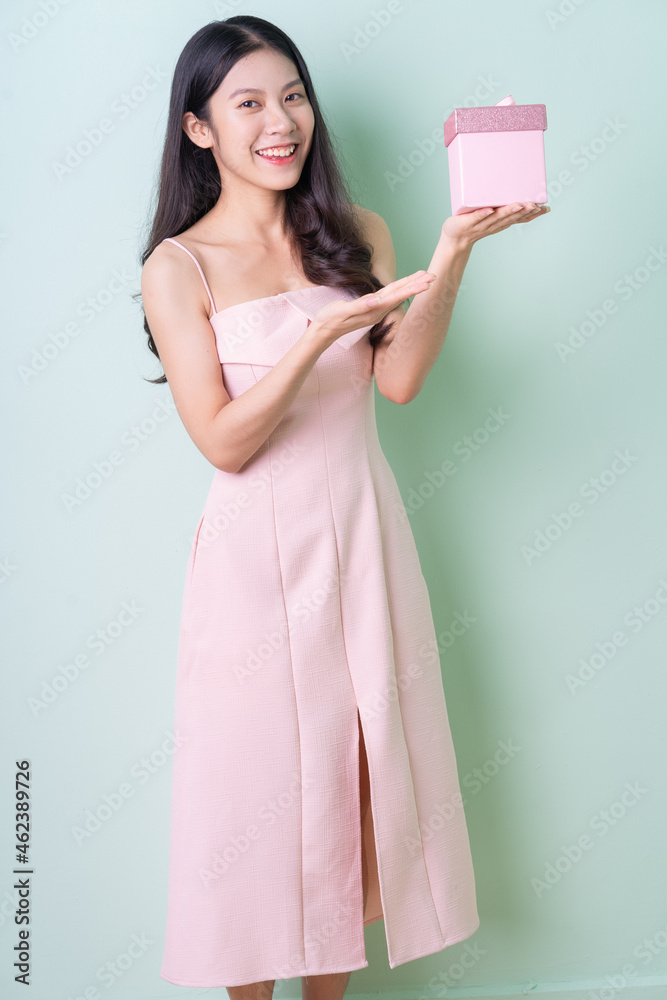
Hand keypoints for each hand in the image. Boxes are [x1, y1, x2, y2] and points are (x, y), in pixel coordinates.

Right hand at [309, 270, 435, 347]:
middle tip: (433, 276)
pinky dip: (400, 290)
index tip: (427, 282)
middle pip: (401, 294)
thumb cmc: (330, 320)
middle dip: (417, 285)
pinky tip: (406, 288)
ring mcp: (375, 310)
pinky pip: (390, 298)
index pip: (397, 296)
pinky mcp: (371, 309)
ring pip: (397, 295)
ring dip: (411, 286)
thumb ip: (360, 306)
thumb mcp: (342, 311)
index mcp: (374, 309)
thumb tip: (377, 300)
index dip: (412, 287)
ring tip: (425, 280)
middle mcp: (378, 310)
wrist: (323, 331)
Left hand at [442, 201, 549, 249]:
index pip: (519, 219)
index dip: (532, 215)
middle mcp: (493, 225)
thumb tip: (508, 184)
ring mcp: (481, 224)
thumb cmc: (472, 224)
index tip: (545, 208)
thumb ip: (499, 204)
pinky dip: (483, 213)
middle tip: (535, 205)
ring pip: (496, 218)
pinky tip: (490, 210)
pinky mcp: (467, 223)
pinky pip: (476, 217)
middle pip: (511, 218)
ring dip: (507, 212)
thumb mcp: (489, 215)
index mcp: (500, 223)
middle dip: (524, 212)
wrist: (454, 240)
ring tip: (518, 205)